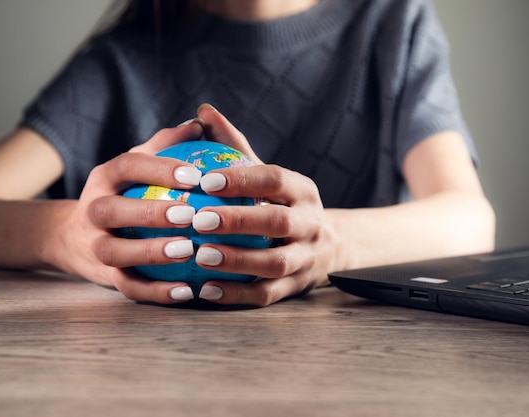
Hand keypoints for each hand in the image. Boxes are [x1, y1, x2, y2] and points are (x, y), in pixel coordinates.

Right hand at [46, 119, 207, 302]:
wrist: (73, 236)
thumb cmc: (122, 193)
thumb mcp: (136, 166)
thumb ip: (165, 145)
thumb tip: (202, 122)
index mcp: (104, 179)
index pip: (126, 166)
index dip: (158, 169)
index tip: (194, 174)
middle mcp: (93, 210)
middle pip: (111, 210)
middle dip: (149, 212)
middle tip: (189, 214)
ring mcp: (95, 246)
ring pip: (115, 252)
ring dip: (150, 253)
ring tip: (187, 252)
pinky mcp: (104, 277)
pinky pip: (129, 287)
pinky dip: (156, 292)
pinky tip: (188, 291)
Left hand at [192, 104, 335, 305]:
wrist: (329, 246)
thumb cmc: (282, 204)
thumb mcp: (268, 176)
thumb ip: (236, 146)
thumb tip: (203, 112)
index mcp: (302, 191)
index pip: (276, 179)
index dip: (244, 179)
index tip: (206, 179)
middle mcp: (309, 223)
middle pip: (277, 222)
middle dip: (239, 221)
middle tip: (199, 220)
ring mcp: (306, 259)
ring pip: (274, 263)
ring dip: (237, 260)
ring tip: (200, 256)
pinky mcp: (295, 288)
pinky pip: (266, 294)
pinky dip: (237, 295)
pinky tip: (205, 290)